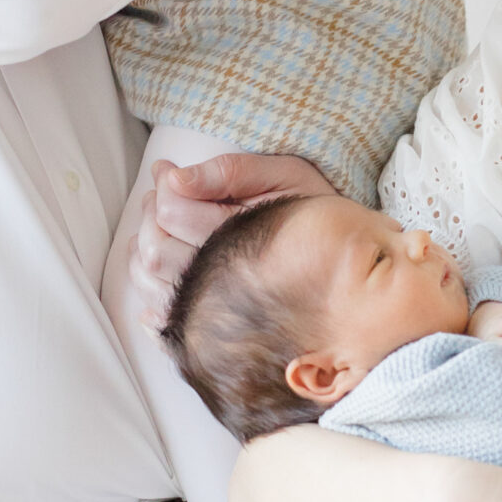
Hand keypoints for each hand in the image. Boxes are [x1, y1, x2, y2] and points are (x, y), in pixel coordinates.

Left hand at [129, 150, 334, 327]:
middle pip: (156, 250)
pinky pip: (168, 322)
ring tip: (160, 225)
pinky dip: (151, 299)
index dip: (163, 187)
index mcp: (242, 236)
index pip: (173, 213)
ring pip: (154, 284)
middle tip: (162, 194)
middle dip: (149, 216)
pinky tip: (156, 279)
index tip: (168, 171)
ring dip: (143, 251)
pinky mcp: (219, 331)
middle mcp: (226, 280)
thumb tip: (175, 178)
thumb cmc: (318, 212)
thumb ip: (231, 172)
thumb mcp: (285, 175)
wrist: (358, 269)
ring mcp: (220, 311)